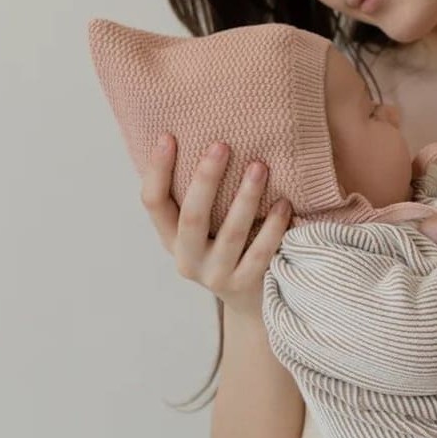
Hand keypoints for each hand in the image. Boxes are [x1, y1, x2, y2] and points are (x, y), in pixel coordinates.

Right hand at [140, 136, 291, 317]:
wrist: (252, 302)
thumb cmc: (228, 248)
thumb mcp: (205, 227)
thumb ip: (198, 195)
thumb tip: (200, 134)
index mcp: (170, 239)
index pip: (153, 203)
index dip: (157, 171)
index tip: (168, 136)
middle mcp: (187, 259)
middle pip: (191, 217)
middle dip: (205, 179)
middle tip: (221, 145)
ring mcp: (216, 276)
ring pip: (230, 234)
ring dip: (246, 198)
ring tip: (259, 166)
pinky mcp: (245, 286)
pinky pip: (261, 253)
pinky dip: (273, 227)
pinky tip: (283, 203)